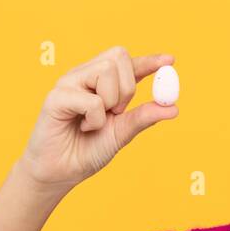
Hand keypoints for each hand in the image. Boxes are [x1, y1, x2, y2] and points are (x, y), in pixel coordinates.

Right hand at [18, 47, 177, 193]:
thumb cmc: (88, 150)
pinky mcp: (56, 96)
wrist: (61, 172)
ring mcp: (69, 82)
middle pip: (118, 57)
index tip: (170, 61)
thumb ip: (143, 118)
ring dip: (110, 102)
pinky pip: (92, 101)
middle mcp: (85, 76)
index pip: (128, 63)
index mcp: (102, 83)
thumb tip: (173, 108)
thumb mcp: (122, 133)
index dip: (149, 61)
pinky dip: (95, 120)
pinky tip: (82, 128)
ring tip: (94, 122)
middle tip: (116, 112)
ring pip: (105, 72)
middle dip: (127, 88)